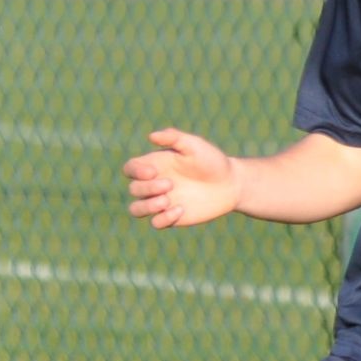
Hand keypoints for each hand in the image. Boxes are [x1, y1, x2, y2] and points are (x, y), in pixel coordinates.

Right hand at [125, 128, 240, 228]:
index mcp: (154, 165)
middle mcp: (154, 184)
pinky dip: (163, 218)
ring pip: (136, 209)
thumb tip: (151, 136)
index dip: (134, 172)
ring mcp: (162, 202)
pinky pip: (156, 223)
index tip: (153, 171)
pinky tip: (181, 210)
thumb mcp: (194, 145)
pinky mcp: (172, 217)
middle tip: (171, 184)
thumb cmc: (212, 160)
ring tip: (167, 200)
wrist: (231, 183)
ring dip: (147, 207)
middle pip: (133, 189)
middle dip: (147, 188)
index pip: (130, 169)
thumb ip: (174, 138)